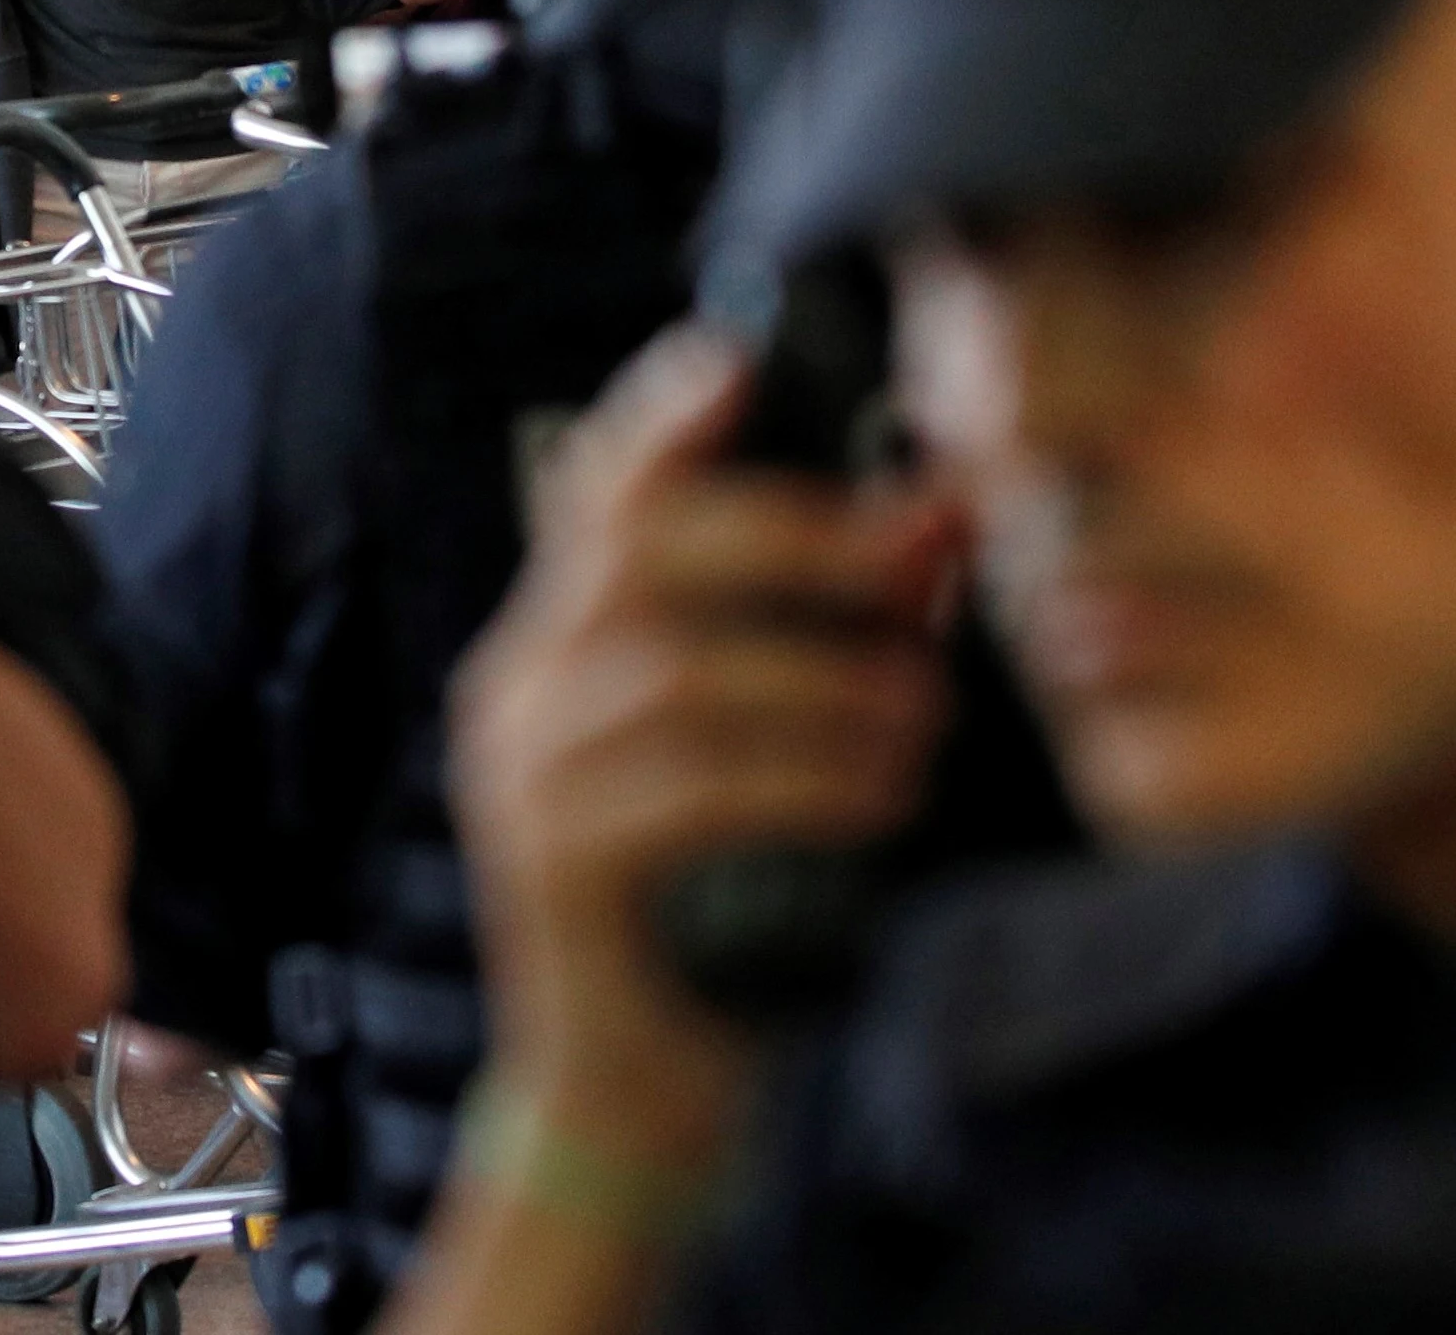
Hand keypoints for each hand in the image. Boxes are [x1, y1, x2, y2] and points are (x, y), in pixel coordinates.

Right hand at [452, 332, 960, 1163]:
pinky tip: (883, 795)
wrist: (630, 1101)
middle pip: (637, 550)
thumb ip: (825, 645)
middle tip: (918, 551)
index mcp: (560, 644)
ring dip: (826, 677)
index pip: (599, 493)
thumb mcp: (769, 756)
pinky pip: (690, 785)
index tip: (746, 353)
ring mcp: (523, 776)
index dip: (666, 412)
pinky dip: (806, 778)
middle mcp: (521, 687)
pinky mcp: (552, 864)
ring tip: (926, 711)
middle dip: (792, 531)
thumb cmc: (722, 918)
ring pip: (676, 669)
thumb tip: (933, 526)